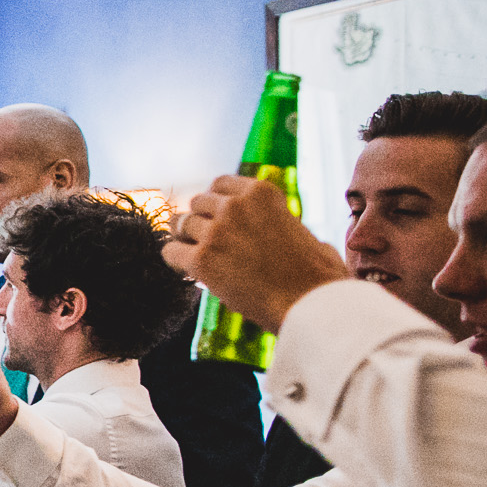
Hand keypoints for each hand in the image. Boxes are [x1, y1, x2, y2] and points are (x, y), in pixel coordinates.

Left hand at [164, 174, 347, 333]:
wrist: (311, 303)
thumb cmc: (315, 274)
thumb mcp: (300, 228)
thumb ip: (277, 218)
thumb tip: (278, 221)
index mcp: (260, 192)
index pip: (219, 184)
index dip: (215, 202)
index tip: (216, 216)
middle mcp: (235, 206)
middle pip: (198, 202)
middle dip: (201, 220)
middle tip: (206, 240)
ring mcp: (216, 232)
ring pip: (181, 224)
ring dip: (186, 238)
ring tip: (196, 255)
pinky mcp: (201, 260)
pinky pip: (170, 251)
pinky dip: (175, 260)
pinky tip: (187, 270)